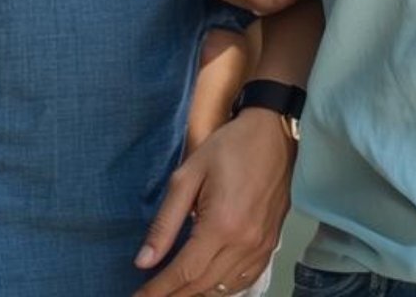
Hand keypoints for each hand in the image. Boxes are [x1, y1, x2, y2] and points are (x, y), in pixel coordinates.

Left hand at [132, 109, 293, 296]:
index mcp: (221, 225)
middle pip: (202, 286)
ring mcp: (261, 247)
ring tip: (172, 293)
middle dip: (173, 295)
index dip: (158, 289)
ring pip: (224, 288)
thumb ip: (165, 223)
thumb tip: (143, 260)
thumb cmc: (228, 148)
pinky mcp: (270, 245)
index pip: (184, 272)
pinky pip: (245, 280)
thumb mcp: (187, 176)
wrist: (272, 134)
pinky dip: (222, 289)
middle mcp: (244, 243)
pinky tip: (206, 286)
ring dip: (196, 295)